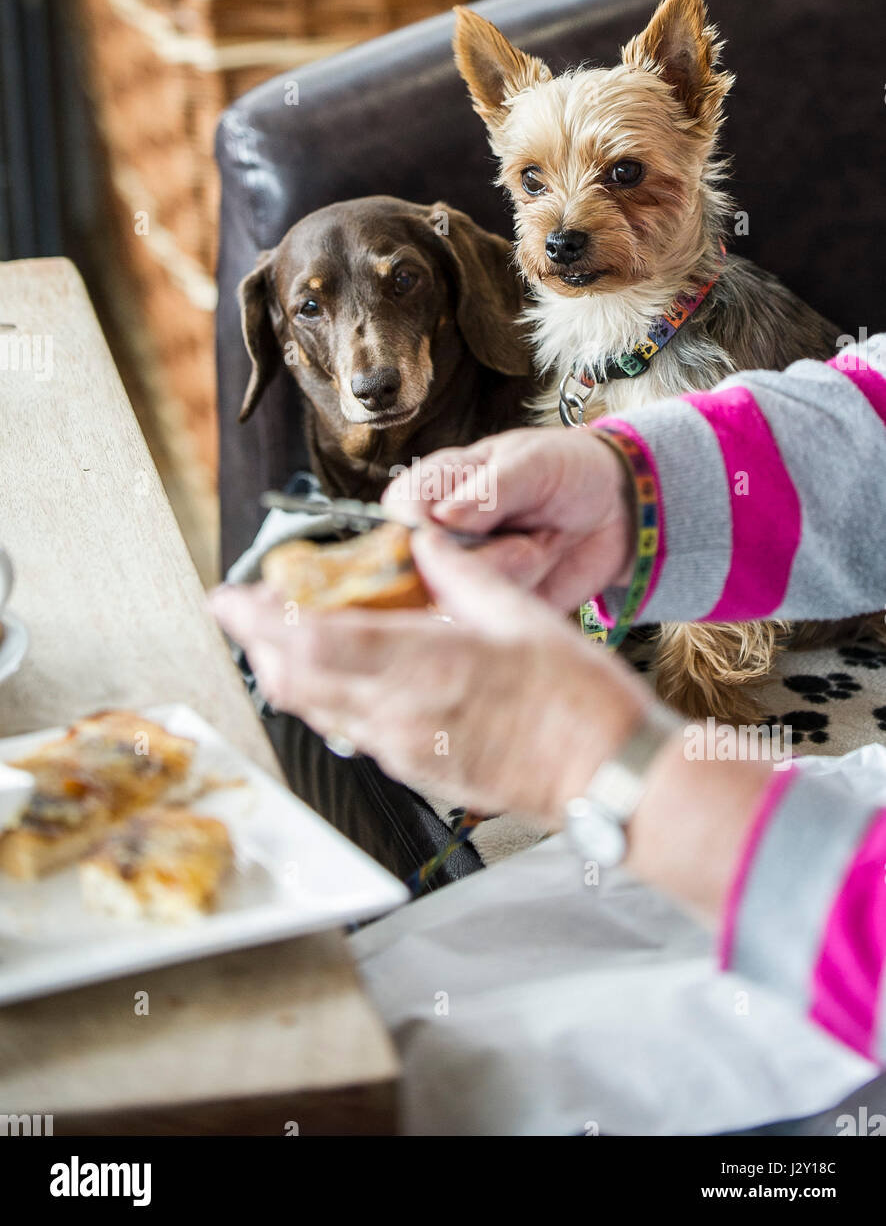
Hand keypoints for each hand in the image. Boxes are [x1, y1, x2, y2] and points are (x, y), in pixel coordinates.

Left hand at [210, 528, 653, 825]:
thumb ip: (462, 577)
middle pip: (294, 683)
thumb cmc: (578, 701)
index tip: (229, 597)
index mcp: (423, 667)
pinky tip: (341, 676)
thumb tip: (428, 545)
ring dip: (288, 673)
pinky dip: (328, 699)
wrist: (607, 778)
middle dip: (258, 645)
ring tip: (283, 637)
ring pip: (316, 711)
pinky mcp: (417, 775)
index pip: (310, 644)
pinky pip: (352, 733)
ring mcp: (404, 752)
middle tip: (247, 612)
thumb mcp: (522, 617)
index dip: (256, 621)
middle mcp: (399, 716)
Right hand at [383, 427, 634, 610]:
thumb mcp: (533, 463)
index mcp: (437, 486)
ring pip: (463, 593)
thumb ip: (490, 490)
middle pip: (424, 564)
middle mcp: (441, 535)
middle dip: (484, 554)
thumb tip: (442, 517)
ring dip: (514, 570)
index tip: (446, 527)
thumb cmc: (566, 469)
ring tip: (541, 544)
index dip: (415, 526)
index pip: (399, 510)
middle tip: (528, 535)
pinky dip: (527, 592)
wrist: (618, 508)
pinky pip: (494, 616)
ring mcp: (464, 576)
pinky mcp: (491, 608)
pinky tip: (543, 566)